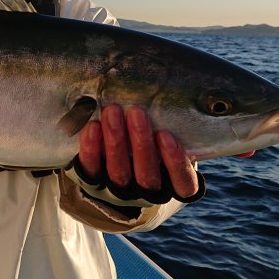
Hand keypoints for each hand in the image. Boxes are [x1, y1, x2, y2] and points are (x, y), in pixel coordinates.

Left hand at [77, 104, 198, 200]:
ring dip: (115, 141)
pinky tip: (92, 126)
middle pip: (146, 175)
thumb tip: (187, 85)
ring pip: (118, 173)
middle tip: (136, 112)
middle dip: (140, 143)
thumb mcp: (166, 138)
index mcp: (172, 185)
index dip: (175, 162)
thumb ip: (172, 123)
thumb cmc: (151, 141)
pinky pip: (91, 169)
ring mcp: (118, 192)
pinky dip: (91, 148)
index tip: (166, 135)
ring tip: (112, 111)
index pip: (183, 183)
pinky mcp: (92, 184)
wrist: (115, 165)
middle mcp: (147, 193)